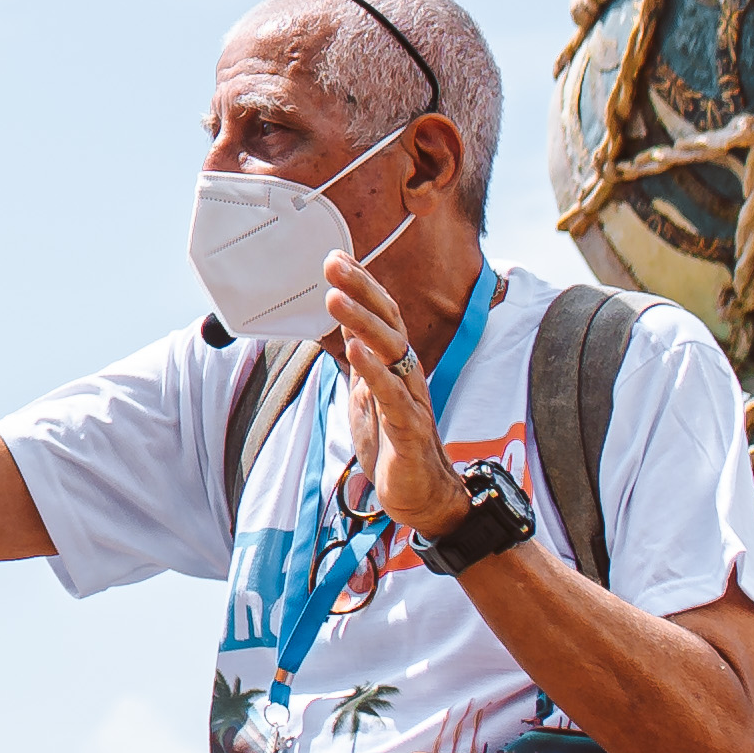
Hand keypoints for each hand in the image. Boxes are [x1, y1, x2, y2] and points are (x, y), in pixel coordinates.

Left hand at [323, 263, 466, 538]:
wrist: (421, 495)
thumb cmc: (393, 442)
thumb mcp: (366, 394)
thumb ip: (359, 361)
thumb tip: (344, 327)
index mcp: (397, 364)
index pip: (381, 315)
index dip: (361, 286)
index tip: (335, 257)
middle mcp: (408, 374)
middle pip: (388, 323)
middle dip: (360, 291)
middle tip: (332, 265)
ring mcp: (410, 399)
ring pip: (390, 352)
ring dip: (362, 323)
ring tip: (334, 299)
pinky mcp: (409, 429)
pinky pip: (391, 395)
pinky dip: (373, 371)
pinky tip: (354, 351)